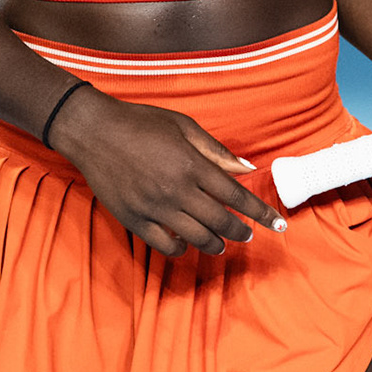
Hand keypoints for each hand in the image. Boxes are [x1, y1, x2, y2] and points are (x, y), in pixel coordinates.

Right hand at [46, 86, 287, 256]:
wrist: (93, 131)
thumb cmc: (141, 123)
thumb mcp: (184, 127)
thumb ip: (217, 151)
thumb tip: (247, 169)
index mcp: (192, 165)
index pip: (236, 196)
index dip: (260, 213)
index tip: (278, 224)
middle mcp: (176, 190)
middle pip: (220, 221)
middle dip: (240, 231)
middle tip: (249, 235)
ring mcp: (154, 208)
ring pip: (196, 238)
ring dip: (215, 243)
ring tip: (222, 243)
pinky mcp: (134, 219)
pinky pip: (165, 245)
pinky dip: (181, 249)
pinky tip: (188, 244)